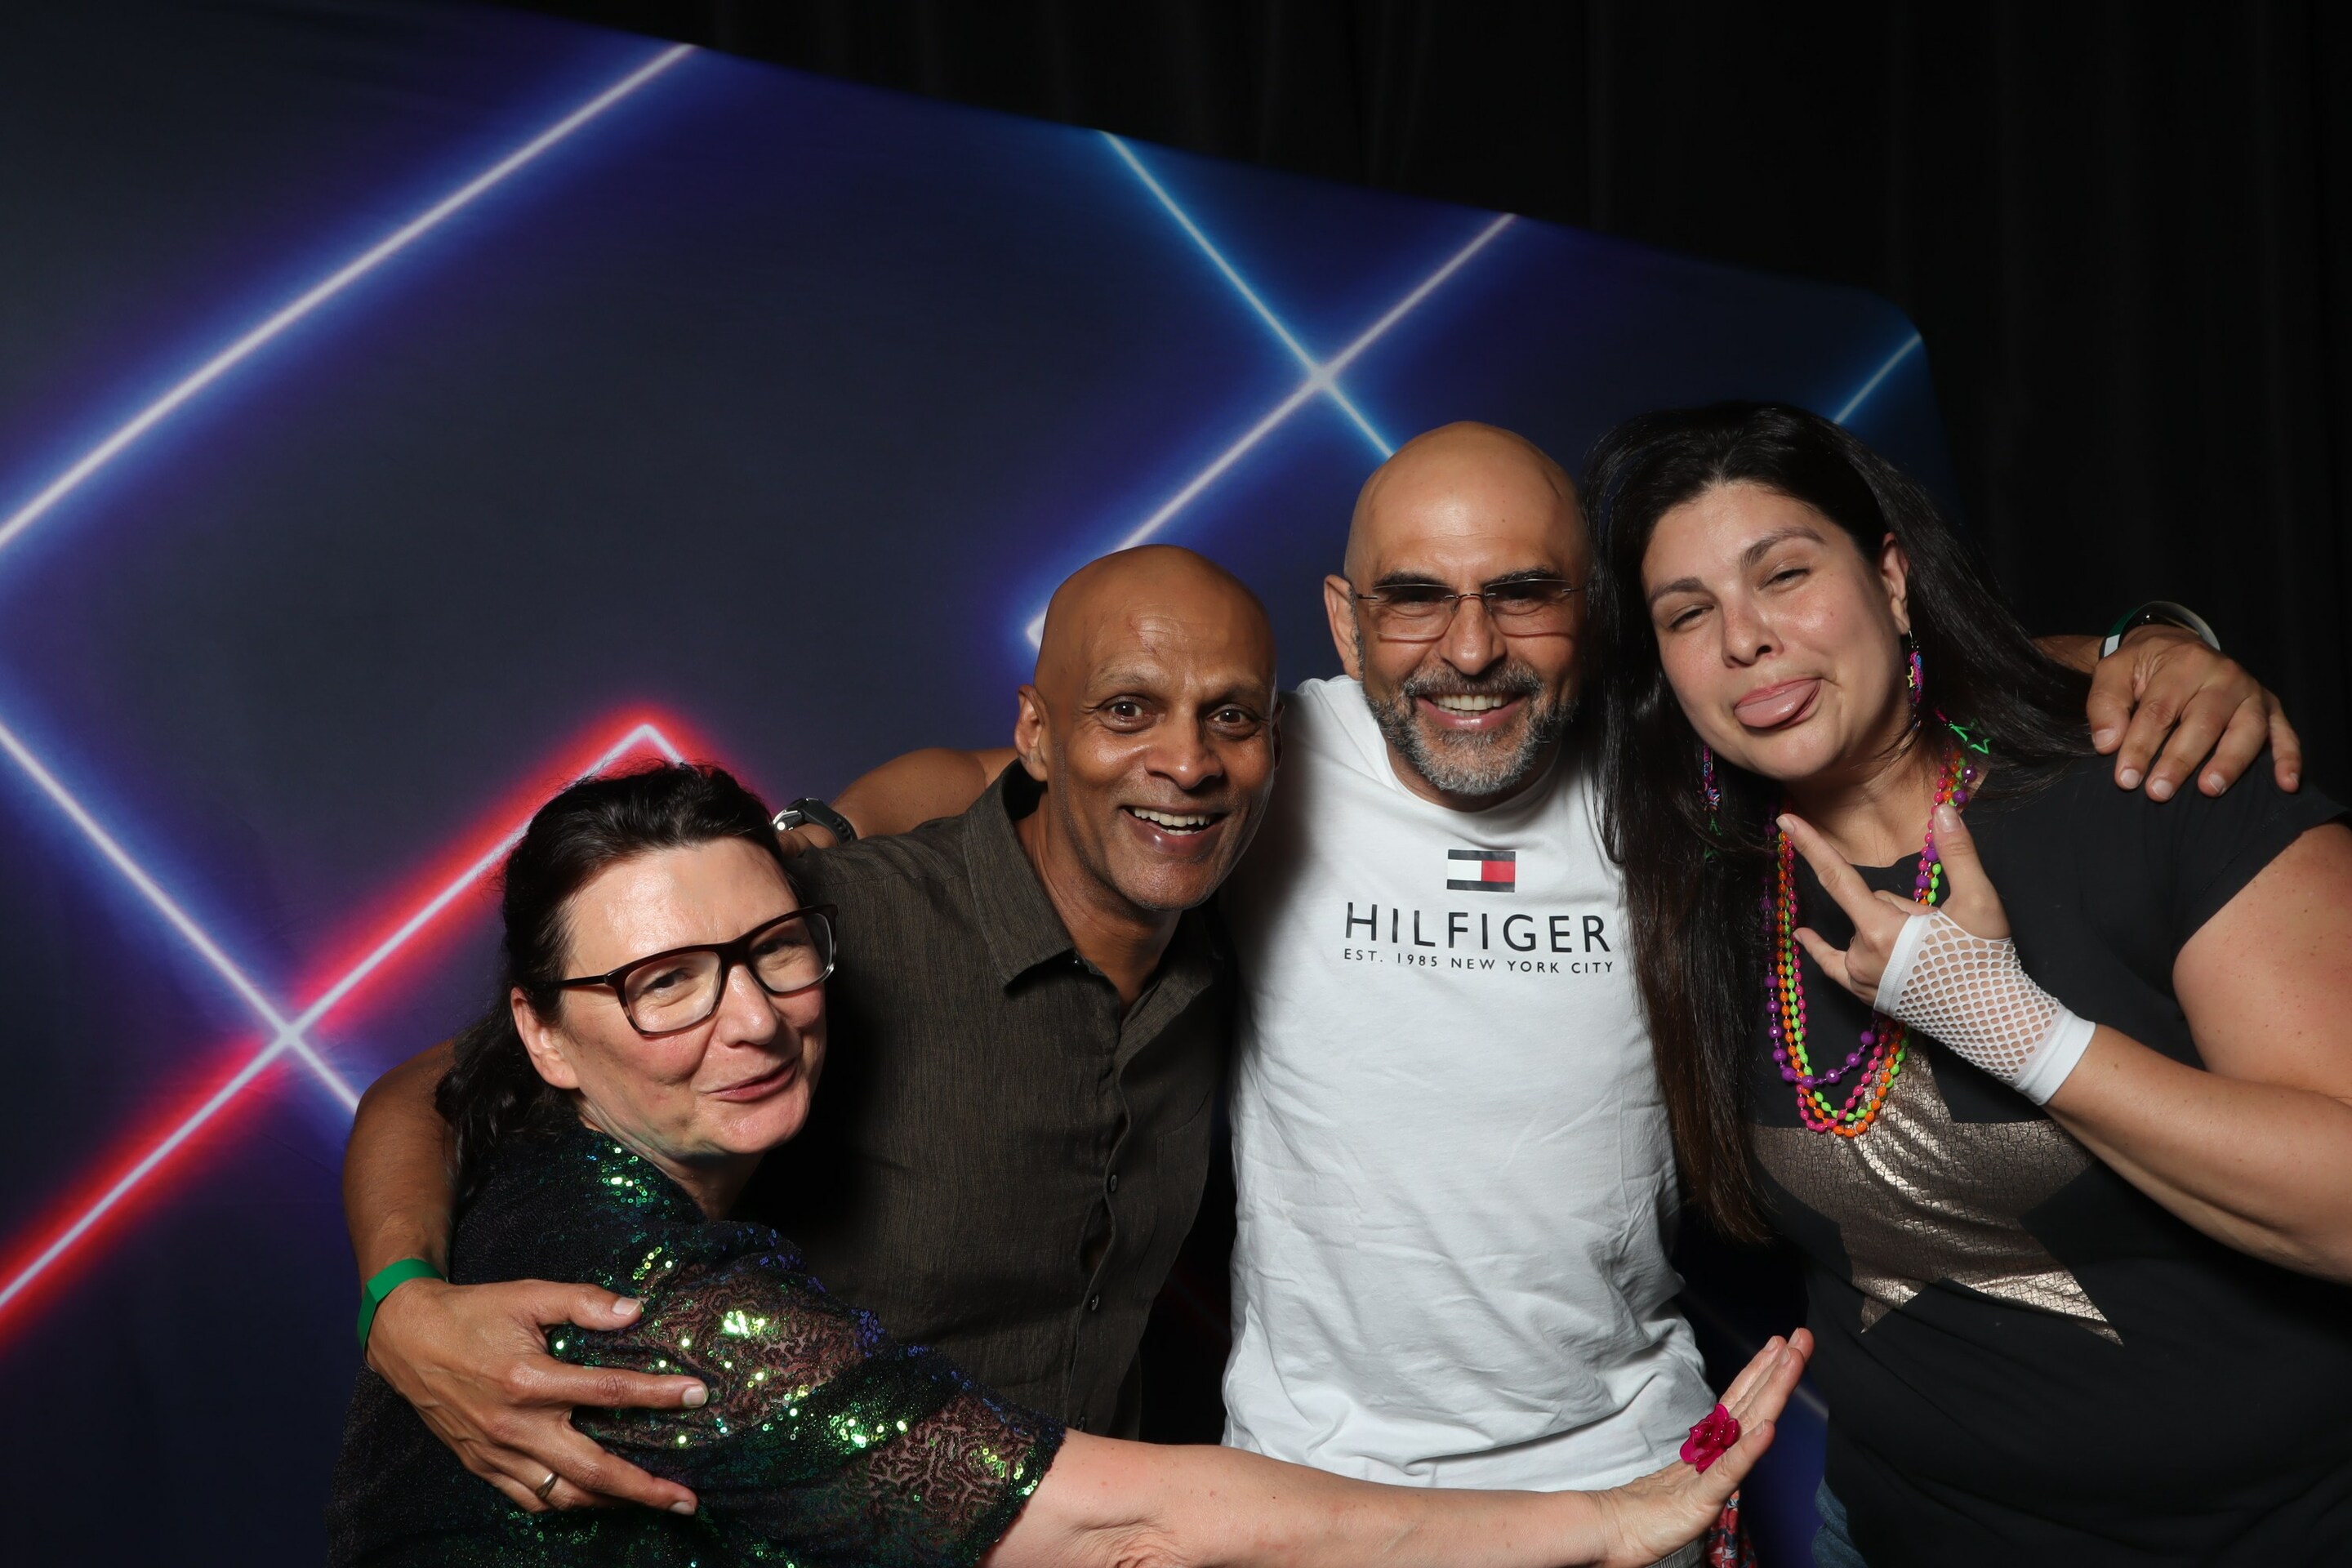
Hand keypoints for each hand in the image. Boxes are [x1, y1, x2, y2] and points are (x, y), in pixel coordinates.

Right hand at [366, 1277, 706, 1514]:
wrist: (407, 1339)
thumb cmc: (472, 1313)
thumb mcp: (528, 1295)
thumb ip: (582, 1302)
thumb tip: (635, 1310)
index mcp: (531, 1380)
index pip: (611, 1392)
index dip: (659, 1395)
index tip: (698, 1396)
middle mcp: (516, 1426)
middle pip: (594, 1469)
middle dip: (646, 1489)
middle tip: (688, 1499)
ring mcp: (498, 1453)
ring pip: (564, 1495)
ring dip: (612, 1504)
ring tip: (652, 1504)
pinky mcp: (483, 1466)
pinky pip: (530, 1499)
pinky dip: (566, 1504)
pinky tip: (595, 1500)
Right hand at [1590, 1330, 1812, 1567]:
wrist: (1616, 1529)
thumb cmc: (1653, 1506)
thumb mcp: (1693, 1479)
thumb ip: (1712, 1459)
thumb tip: (1730, 1439)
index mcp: (1712, 1445)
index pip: (1741, 1400)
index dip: (1763, 1371)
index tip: (1782, 1344)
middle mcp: (1713, 1449)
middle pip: (1751, 1402)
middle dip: (1779, 1368)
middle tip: (1801, 1335)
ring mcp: (1708, 1470)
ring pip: (1746, 1424)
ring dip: (1772, 1390)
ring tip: (1791, 1360)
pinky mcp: (1702, 1496)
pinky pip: (1729, 1470)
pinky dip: (1749, 1449)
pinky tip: (1768, 1430)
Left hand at [1780, 804, 2007, 1003]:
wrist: (1992, 1019)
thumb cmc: (1986, 960)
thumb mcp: (1979, 901)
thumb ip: (1958, 853)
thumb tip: (1943, 810)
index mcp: (1882, 929)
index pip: (1837, 877)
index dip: (1811, 846)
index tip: (1786, 822)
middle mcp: (1862, 955)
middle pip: (1871, 905)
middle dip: (1903, 907)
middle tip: (1940, 928)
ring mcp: (1861, 978)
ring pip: (1867, 931)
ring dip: (1892, 930)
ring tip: (1931, 951)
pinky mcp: (1865, 995)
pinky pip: (1834, 962)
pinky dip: (1820, 948)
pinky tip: (1801, 934)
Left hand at [2087, 625, 2301, 798]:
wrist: (2176, 645)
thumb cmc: (2142, 667)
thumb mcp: (2113, 672)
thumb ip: (2106, 704)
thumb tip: (2108, 743)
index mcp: (2184, 663)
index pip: (2159, 711)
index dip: (2140, 746)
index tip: (2125, 778)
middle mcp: (2224, 675)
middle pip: (2203, 722)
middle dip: (2180, 760)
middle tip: (2158, 793)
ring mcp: (2251, 692)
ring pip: (2247, 729)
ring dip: (2230, 762)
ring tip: (2209, 790)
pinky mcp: (2271, 707)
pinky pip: (2285, 733)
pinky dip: (2288, 758)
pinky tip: (2285, 785)